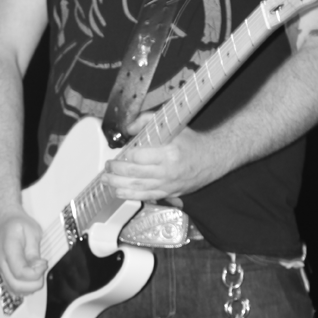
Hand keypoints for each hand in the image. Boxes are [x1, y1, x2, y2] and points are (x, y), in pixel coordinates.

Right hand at [0, 208, 47, 295]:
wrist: (3, 219)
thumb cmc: (16, 223)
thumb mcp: (32, 230)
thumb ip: (34, 251)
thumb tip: (38, 267)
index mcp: (9, 249)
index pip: (20, 272)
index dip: (35, 273)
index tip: (44, 263)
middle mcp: (2, 262)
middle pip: (15, 285)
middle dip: (34, 284)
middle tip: (42, 270)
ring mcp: (1, 268)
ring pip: (13, 289)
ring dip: (29, 288)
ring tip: (38, 273)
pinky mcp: (3, 271)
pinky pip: (11, 287)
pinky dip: (23, 288)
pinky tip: (31, 279)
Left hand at [101, 114, 223, 204]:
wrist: (212, 159)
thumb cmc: (192, 143)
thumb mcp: (173, 126)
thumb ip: (148, 121)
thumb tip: (129, 127)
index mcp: (169, 154)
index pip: (140, 157)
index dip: (127, 155)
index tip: (120, 152)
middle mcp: (167, 172)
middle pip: (135, 174)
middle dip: (117, 171)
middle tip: (107, 167)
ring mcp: (167, 185)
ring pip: (138, 188)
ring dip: (118, 185)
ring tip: (106, 180)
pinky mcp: (168, 193)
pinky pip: (146, 196)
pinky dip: (130, 195)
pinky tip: (119, 192)